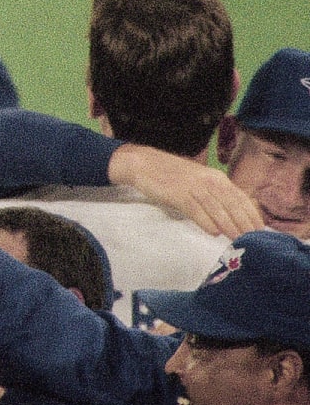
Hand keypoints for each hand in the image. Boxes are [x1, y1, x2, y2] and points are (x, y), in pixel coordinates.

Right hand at [108, 142, 262, 237]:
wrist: (144, 164)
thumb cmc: (173, 175)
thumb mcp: (199, 180)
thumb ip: (215, 194)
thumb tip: (233, 215)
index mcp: (216, 177)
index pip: (241, 197)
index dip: (252, 214)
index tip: (260, 230)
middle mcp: (208, 180)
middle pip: (232, 204)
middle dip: (244, 223)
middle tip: (253, 240)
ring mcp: (193, 186)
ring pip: (216, 209)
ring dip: (229, 225)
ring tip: (238, 239)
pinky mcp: (178, 193)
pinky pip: (195, 210)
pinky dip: (206, 222)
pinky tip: (213, 233)